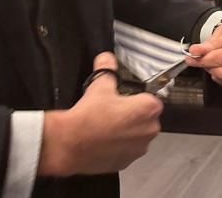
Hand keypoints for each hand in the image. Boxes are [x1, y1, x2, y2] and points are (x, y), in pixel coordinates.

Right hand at [38, 52, 162, 175]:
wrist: (69, 143)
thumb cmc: (88, 117)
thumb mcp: (100, 86)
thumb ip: (107, 69)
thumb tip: (106, 58)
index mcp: (149, 109)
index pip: (152, 99)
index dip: (137, 98)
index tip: (125, 99)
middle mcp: (149, 130)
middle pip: (147, 118)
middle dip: (134, 114)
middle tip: (114, 112)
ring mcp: (139, 148)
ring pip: (137, 135)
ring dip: (127, 131)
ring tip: (107, 126)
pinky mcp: (126, 162)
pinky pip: (127, 150)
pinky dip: (119, 146)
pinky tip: (104, 140)